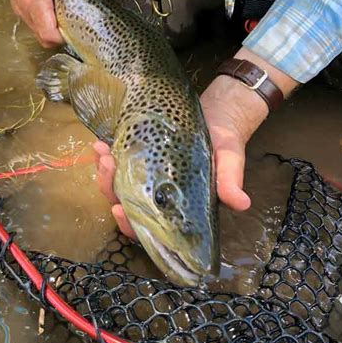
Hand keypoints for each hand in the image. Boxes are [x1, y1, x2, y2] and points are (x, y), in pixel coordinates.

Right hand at [0, 0, 84, 46]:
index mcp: (34, 0)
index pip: (48, 34)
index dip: (63, 38)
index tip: (73, 32)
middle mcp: (24, 8)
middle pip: (42, 39)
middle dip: (58, 37)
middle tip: (70, 26)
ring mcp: (18, 8)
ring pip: (36, 31)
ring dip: (50, 30)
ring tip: (61, 17)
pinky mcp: (16, 5)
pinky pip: (31, 22)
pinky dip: (42, 21)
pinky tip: (51, 9)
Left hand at [94, 43, 301, 237]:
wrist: (219, 116)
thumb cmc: (225, 144)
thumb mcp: (230, 161)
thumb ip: (230, 182)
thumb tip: (241, 203)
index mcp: (176, 206)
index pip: (148, 226)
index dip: (130, 224)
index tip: (119, 208)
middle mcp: (157, 195)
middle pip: (124, 203)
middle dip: (109, 189)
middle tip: (107, 166)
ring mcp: (146, 176)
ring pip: (116, 183)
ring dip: (104, 171)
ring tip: (101, 150)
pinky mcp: (140, 156)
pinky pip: (118, 161)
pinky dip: (107, 154)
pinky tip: (100, 142)